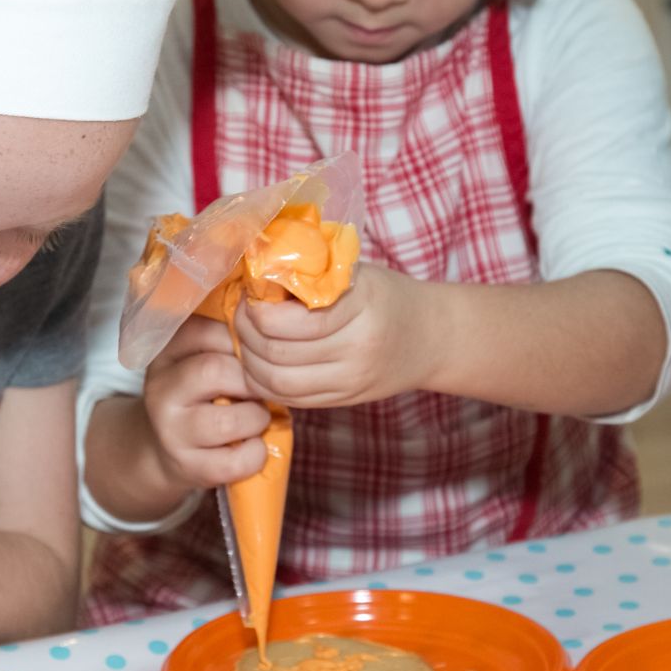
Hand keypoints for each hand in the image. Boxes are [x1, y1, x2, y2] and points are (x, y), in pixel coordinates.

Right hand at [141, 317, 270, 490]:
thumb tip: (281, 320)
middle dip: (252, 381)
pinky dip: (255, 454)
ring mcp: (170, 430)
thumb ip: (233, 337)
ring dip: (256, 418)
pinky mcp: (187, 465)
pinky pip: (233, 461)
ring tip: (257, 417)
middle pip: (214, 370)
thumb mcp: (204, 356)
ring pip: (226, 420)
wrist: (170, 448)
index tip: (258, 355)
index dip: (247, 342)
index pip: (209, 330)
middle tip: (262, 388)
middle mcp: (160, 388)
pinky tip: (253, 445)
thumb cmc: (205, 394)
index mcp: (167, 350)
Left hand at [232, 263, 427, 408]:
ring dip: (249, 361)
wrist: (431, 338)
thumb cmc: (387, 297)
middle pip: (280, 354)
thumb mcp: (356, 274)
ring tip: (245, 338)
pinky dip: (263, 382)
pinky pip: (290, 399)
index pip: (296, 321)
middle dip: (247, 334)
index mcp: (362, 308)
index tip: (250, 294)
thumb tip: (256, 270)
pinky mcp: (343, 400)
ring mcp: (351, 381)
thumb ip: (312, 275)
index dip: (259, 311)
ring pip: (279, 382)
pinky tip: (258, 362)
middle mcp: (358, 349)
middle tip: (240, 314)